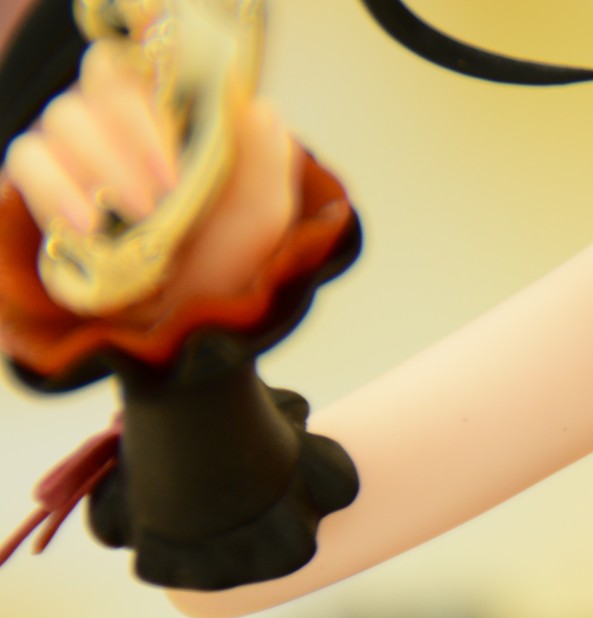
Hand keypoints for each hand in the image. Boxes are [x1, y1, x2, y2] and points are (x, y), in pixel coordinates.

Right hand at [2, 40, 299, 314]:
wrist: (191, 309)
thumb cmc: (228, 253)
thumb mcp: (263, 210)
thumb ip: (266, 157)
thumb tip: (260, 106)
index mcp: (176, 107)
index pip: (151, 51)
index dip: (149, 37)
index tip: (162, 52)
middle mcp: (121, 116)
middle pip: (103, 80)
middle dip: (135, 131)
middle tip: (168, 189)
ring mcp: (80, 146)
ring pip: (65, 117)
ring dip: (104, 164)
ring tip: (141, 213)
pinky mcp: (45, 182)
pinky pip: (29, 159)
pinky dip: (56, 187)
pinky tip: (88, 223)